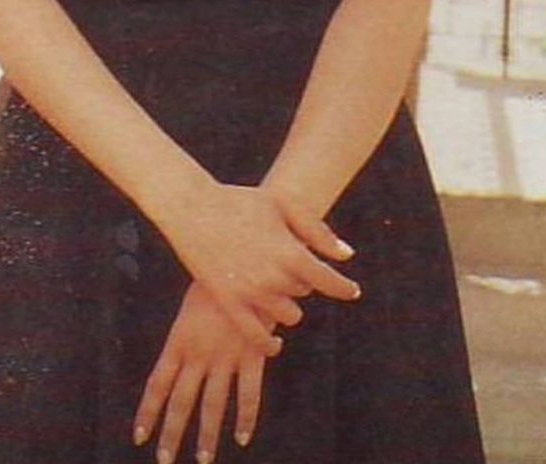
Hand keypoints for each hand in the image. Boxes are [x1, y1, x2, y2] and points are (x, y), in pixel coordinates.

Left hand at [133, 282, 271, 463]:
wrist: (244, 262)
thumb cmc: (214, 278)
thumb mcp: (191, 307)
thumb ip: (187, 336)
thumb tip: (179, 360)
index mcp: (179, 341)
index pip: (157, 384)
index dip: (148, 412)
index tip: (139, 436)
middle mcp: (199, 354)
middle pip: (181, 402)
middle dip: (172, 434)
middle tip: (164, 460)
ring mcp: (226, 357)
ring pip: (213, 406)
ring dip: (207, 435)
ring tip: (202, 459)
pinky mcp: (252, 355)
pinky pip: (249, 395)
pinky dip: (246, 418)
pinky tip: (242, 437)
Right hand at [161, 182, 358, 355]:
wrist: (193, 208)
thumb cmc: (240, 201)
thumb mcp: (282, 205)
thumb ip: (317, 231)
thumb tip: (348, 256)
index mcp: (290, 252)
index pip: (330, 283)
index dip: (345, 288)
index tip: (352, 291)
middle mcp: (274, 278)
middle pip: (305, 293)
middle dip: (303, 281)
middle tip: (288, 266)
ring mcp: (251, 294)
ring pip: (288, 316)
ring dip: (288, 305)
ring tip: (276, 289)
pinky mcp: (229, 304)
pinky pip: (257, 337)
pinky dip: (269, 344)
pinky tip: (274, 343)